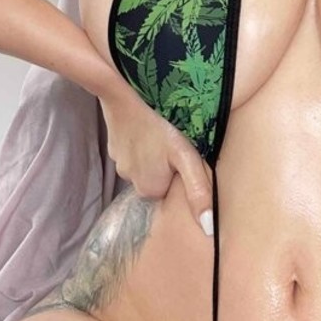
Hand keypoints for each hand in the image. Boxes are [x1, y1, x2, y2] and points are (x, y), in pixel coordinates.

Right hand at [97, 77, 214, 237]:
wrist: (125, 91)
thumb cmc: (161, 122)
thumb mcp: (187, 156)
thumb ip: (198, 192)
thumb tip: (208, 228)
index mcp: (149, 188)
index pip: (170, 188)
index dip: (181, 172)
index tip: (185, 154)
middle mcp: (129, 180)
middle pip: (156, 176)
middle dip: (165, 162)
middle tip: (176, 137)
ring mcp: (117, 161)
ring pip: (143, 161)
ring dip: (152, 149)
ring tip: (161, 127)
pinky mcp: (112, 143)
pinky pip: (132, 147)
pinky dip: (139, 137)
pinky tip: (146, 122)